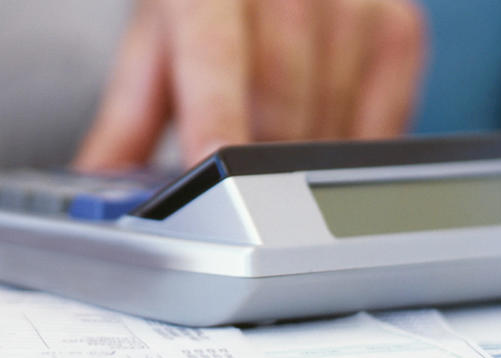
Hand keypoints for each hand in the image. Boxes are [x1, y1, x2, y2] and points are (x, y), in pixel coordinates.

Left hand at [75, 0, 424, 168]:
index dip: (215, 114)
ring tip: (270, 159)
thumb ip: (127, 120)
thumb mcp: (155, 44)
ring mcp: (354, 3)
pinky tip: (319, 142)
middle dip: (254, 162)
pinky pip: (381, 125)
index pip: (215, 51)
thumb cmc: (210, 3)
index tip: (210, 166)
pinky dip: (347, 150)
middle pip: (280, 100)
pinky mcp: (399, 28)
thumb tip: (101, 192)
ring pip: (330, 120)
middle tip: (232, 195)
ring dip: (298, 162)